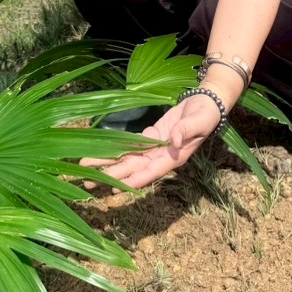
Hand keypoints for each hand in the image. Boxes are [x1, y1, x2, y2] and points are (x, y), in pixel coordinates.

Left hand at [85, 93, 223, 190]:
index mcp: (174, 158)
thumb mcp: (199, 121)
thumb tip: (174, 142)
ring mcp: (154, 149)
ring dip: (107, 164)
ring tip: (85, 169)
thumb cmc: (205, 114)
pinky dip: (116, 149)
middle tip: (87, 182)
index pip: (151, 172)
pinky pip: (130, 145)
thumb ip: (186, 131)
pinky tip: (101, 153)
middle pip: (133, 169)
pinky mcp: (150, 138)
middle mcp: (161, 157)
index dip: (134, 180)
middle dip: (111, 175)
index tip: (116, 187)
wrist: (205, 104)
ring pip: (128, 159)